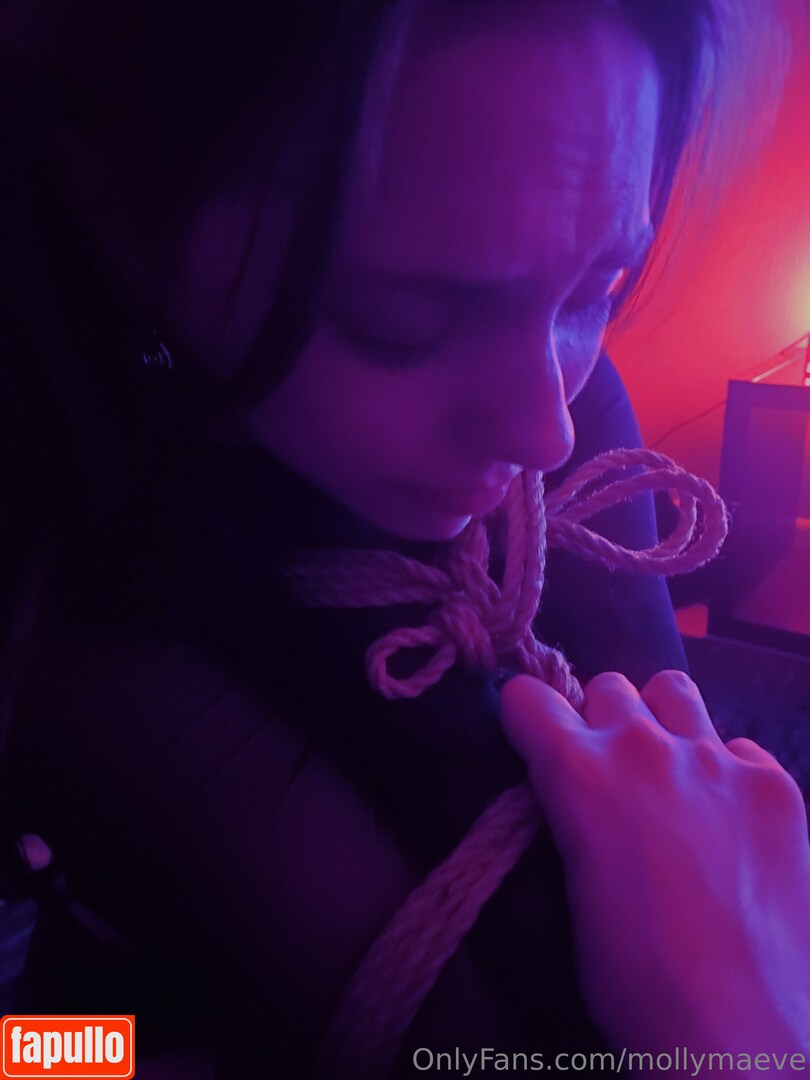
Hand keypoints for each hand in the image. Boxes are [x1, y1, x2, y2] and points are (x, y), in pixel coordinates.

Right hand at [500, 670, 809, 1060]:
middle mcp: (644, 746)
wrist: (740, 1033)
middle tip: (613, 772)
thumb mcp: (575, 885)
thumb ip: (576, 814)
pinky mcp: (773, 783)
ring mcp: (716, 759)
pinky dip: (728, 774)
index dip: (526, 715)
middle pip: (609, 686)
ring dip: (663, 720)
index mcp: (578, 773)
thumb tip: (583, 794)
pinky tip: (734, 827)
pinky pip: (739, 748)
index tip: (534, 735)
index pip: (528, 695)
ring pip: (674, 689)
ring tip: (674, 772)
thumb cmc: (633, 979)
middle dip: (602, 720)